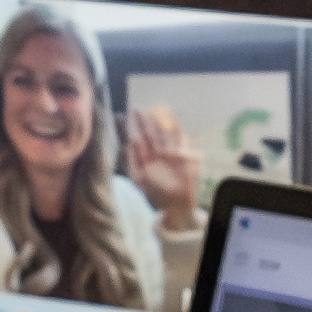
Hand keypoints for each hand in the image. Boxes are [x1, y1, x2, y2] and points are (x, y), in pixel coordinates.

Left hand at [121, 100, 203, 225]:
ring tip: (155, 108)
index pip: (138, 139)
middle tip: (138, 108)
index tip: (128, 115)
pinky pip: (179, 139)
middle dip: (144, 121)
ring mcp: (170, 153)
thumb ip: (133, 160)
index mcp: (145, 158)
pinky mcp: (182, 155)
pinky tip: (172, 118)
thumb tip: (129, 142)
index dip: (133, 127)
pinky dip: (176, 128)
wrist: (175, 204)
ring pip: (163, 133)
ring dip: (159, 121)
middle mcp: (156, 153)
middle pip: (149, 133)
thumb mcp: (140, 178)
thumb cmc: (156, 193)